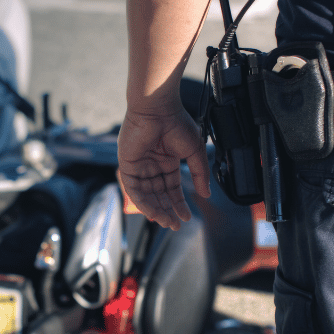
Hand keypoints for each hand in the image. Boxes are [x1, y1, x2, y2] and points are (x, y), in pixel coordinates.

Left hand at [117, 107, 210, 230]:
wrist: (157, 108)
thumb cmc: (176, 123)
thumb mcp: (194, 151)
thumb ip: (199, 173)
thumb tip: (206, 194)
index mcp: (167, 161)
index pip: (172, 188)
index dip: (179, 203)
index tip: (186, 217)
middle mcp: (152, 165)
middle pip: (159, 195)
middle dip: (167, 210)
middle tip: (175, 225)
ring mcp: (139, 166)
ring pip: (146, 195)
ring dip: (156, 210)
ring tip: (167, 222)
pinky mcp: (127, 165)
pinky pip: (133, 189)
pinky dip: (142, 202)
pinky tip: (153, 212)